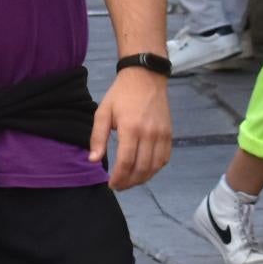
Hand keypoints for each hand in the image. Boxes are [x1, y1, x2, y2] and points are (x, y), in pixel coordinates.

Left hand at [92, 65, 174, 189]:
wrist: (146, 78)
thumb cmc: (121, 94)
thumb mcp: (103, 112)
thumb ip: (98, 137)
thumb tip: (93, 160)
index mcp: (131, 128)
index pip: (126, 162)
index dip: (118, 177)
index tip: (111, 184)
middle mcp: (149, 134)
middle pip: (141, 168)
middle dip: (129, 182)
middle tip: (119, 186)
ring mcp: (162, 135)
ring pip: (155, 167)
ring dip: (142, 179)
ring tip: (130, 182)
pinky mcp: (169, 134)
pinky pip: (164, 159)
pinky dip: (155, 169)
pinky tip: (145, 171)